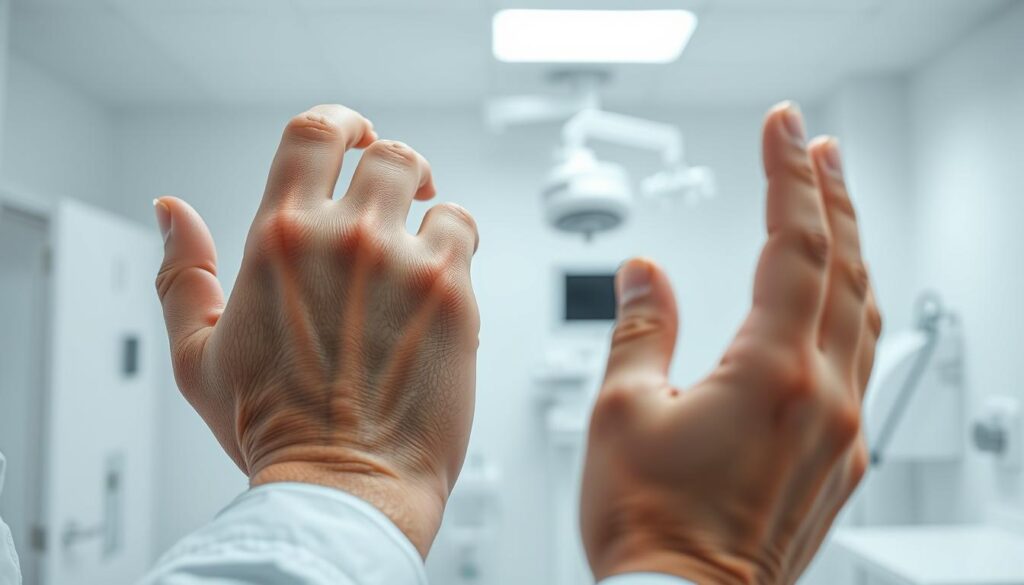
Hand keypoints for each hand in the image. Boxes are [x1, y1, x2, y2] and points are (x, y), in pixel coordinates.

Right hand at [153, 105, 479, 554]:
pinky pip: (465, 231)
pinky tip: (443, 280)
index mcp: (279, 238)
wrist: (344, 485)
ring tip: (425, 240)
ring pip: (431, 189)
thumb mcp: (196, 354)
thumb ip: (181, 274)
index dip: (340, 123)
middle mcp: (343, 238)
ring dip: (429, 206)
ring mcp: (402, 262)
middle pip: (386, 152)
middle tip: (402, 193)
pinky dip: (457, 244)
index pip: (313, 133)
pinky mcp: (452, 293)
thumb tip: (170, 211)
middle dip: (394, 166)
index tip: (353, 137)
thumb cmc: (272, 430)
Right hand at [580, 103, 881, 583]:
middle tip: (819, 151)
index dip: (787, 176)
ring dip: (850, 249)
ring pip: (863, 314)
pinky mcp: (837, 461)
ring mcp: (840, 432)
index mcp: (773, 375)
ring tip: (834, 208)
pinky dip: (852, 309)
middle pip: (846, 269)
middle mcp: (823, 398)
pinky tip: (840, 303)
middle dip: (832, 198)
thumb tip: (645, 273)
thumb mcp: (623, 413)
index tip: (782, 129)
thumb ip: (640, 330)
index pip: (794, 245)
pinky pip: (862, 362)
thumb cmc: (651, 529)